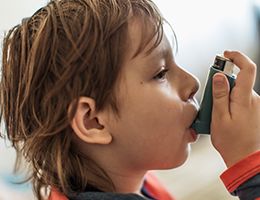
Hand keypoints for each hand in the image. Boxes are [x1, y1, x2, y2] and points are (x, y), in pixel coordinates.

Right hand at [211, 50, 259, 167]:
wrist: (245, 158)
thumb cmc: (231, 141)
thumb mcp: (219, 117)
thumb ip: (220, 95)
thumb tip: (219, 76)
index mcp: (245, 99)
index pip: (247, 69)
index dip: (237, 57)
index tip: (226, 55)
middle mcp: (254, 99)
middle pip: (239, 80)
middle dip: (223, 82)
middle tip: (211, 95)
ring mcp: (255, 105)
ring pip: (238, 90)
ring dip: (225, 95)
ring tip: (216, 111)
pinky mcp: (254, 111)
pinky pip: (240, 99)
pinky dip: (230, 102)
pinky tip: (224, 115)